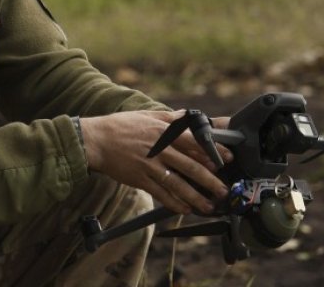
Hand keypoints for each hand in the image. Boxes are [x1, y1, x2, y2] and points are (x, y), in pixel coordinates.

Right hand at [80, 110, 231, 214]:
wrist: (96, 141)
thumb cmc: (122, 127)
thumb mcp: (148, 116)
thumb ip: (171, 118)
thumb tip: (188, 117)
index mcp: (165, 132)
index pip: (195, 142)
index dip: (214, 152)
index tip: (227, 159)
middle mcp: (160, 149)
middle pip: (191, 166)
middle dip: (210, 180)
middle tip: (223, 190)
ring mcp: (150, 166)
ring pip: (178, 184)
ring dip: (195, 197)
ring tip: (208, 206)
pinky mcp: (140, 179)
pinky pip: (161, 194)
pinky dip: (174, 203)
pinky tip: (185, 209)